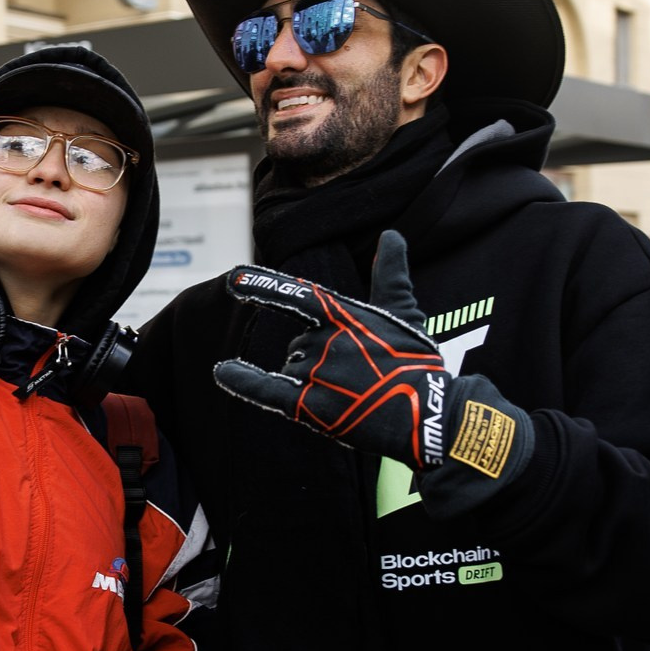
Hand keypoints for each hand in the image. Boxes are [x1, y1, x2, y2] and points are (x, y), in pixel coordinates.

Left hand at [213, 231, 534, 492]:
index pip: (297, 297)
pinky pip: (266, 390)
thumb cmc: (419, 363)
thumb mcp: (405, 313)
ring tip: (353, 396)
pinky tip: (220, 371)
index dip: (264, 286)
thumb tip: (391, 235)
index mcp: (346, 316)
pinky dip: (241, 380)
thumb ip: (390, 274)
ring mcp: (316, 374)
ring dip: (314, 381)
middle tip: (362, 378)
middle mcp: (325, 342)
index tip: (234, 278)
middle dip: (322, 360)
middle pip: (300, 345)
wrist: (430, 415)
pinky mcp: (310, 407)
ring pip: (293, 369)